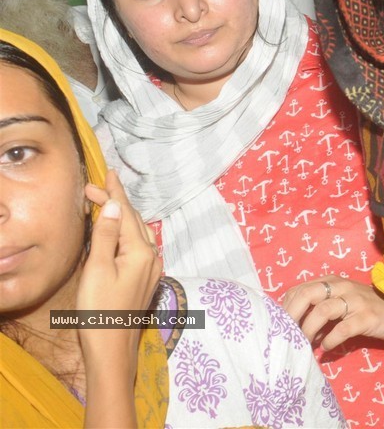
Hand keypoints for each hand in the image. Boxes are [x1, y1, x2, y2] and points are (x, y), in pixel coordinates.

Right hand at [78, 170, 161, 360]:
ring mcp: (151, 269)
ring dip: (121, 217)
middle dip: (115, 203)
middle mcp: (152, 257)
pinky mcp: (146, 279)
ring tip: (104, 203)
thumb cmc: (100, 310)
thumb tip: (114, 205)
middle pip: (133, 221)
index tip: (108, 172)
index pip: (127, 213)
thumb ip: (107, 236)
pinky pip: (137, 246)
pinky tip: (118, 232)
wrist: (113, 349)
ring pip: (137, 233)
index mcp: (141, 252)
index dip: (115, 192)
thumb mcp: (98, 270)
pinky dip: (126, 233)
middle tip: (93, 188)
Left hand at [281, 276, 383, 350]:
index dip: (287, 308)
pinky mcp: (366, 317)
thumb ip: (318, 309)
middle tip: (287, 335)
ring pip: (322, 311)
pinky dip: (330, 340)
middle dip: (292, 316)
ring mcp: (355, 301)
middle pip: (307, 295)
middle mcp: (342, 287)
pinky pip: (342, 329)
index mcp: (331, 282)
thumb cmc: (364, 309)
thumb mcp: (340, 303)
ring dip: (309, 330)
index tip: (281, 326)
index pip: (300, 289)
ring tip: (306, 344)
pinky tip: (326, 348)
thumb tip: (294, 326)